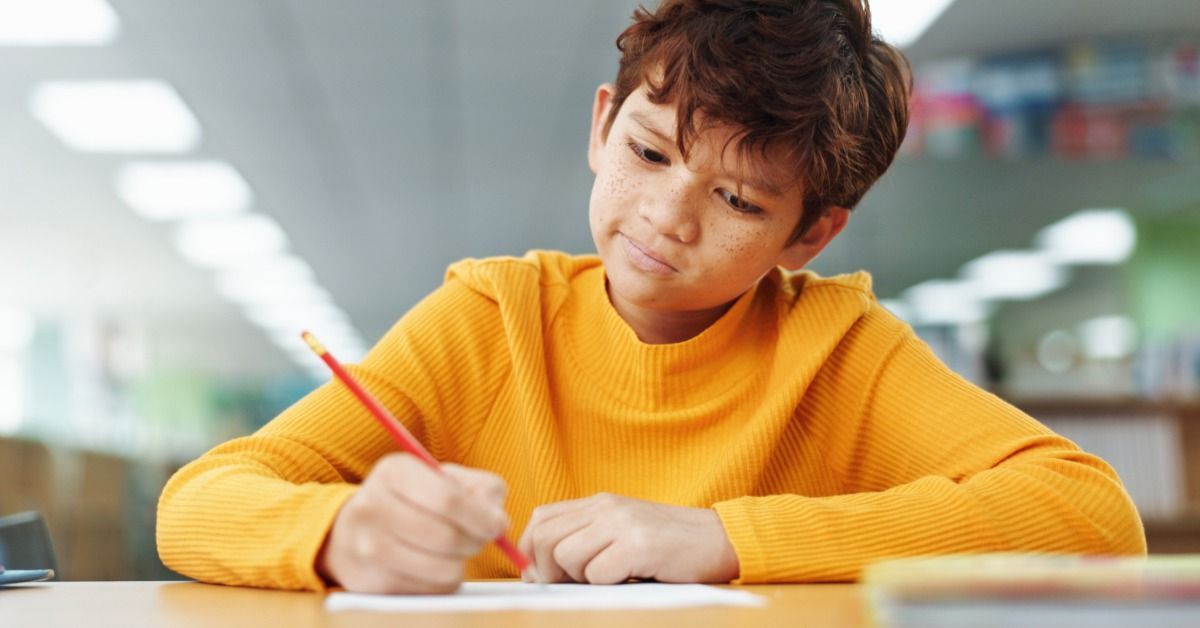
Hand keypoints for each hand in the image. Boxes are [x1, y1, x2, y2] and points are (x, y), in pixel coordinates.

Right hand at [316, 453, 508, 593]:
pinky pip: (430, 589)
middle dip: (475, 541)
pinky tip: (434, 564)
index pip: (447, 499)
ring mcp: (368, 546)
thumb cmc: (413, 499)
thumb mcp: (445, 478)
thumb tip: (496, 518)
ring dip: (461, 563)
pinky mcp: (373, 581)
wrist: (356, 530)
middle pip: (446, 537)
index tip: (497, 525)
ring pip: (442, 568)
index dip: (480, 517)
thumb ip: (481, 488)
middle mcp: (373, 506)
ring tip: (455, 550)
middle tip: (479, 539)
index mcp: (394, 471)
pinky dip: (443, 579)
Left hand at [517, 493, 738, 583]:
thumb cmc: (670, 548)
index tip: (540, 575)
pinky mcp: (639, 544)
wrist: (721, 540)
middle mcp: (607, 507)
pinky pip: (597, 574)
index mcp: (599, 502)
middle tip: (575, 584)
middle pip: (545, 537)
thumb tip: (537, 570)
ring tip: (611, 577)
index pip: (541, 518)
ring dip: (581, 577)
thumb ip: (586, 540)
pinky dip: (607, 585)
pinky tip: (630, 577)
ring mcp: (622, 523)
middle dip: (549, 570)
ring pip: (566, 555)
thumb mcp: (623, 533)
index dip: (530, 550)